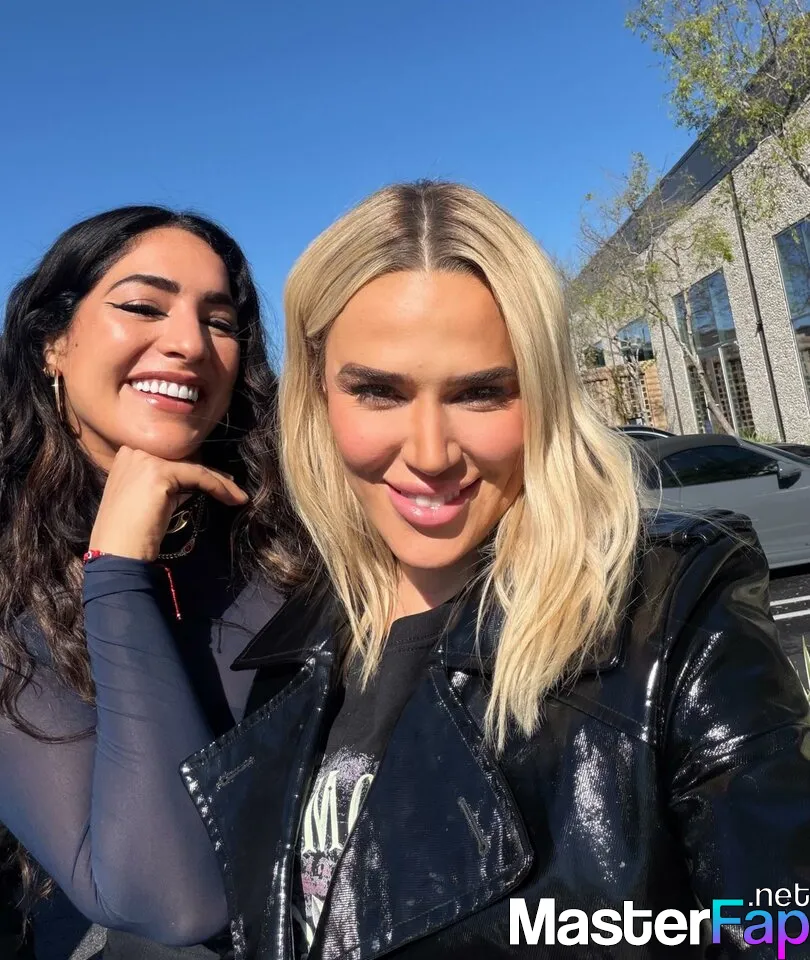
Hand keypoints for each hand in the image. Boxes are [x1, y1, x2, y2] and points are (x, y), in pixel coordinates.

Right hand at [89, 447, 247, 561]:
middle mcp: (134, 452)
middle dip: (211, 474)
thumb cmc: (132, 532)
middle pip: (184, 460)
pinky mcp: (159, 473)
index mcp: (129, 455)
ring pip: (194, 467)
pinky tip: (233, 498)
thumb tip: (199, 478)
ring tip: (239, 496)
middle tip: (232, 487)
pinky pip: (199, 477)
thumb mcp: (151, 498)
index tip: (218, 481)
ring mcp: (145, 461)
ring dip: (221, 482)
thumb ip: (170, 483)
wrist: (117, 552)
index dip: (195, 468)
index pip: (171, 458)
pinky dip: (219, 487)